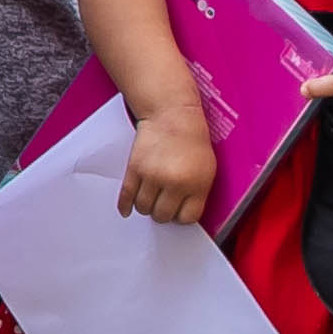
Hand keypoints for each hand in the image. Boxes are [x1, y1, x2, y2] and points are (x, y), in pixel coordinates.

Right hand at [116, 101, 224, 226]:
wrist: (172, 115)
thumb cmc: (191, 141)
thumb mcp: (207, 169)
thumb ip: (198, 193)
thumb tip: (183, 214)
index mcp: (197, 185)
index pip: (187, 218)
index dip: (181, 217)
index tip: (178, 213)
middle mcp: (175, 183)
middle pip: (163, 216)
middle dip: (163, 213)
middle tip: (162, 206)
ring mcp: (153, 176)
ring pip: (144, 208)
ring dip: (146, 207)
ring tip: (149, 199)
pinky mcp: (135, 169)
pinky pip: (127, 196)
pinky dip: (125, 206)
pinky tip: (127, 210)